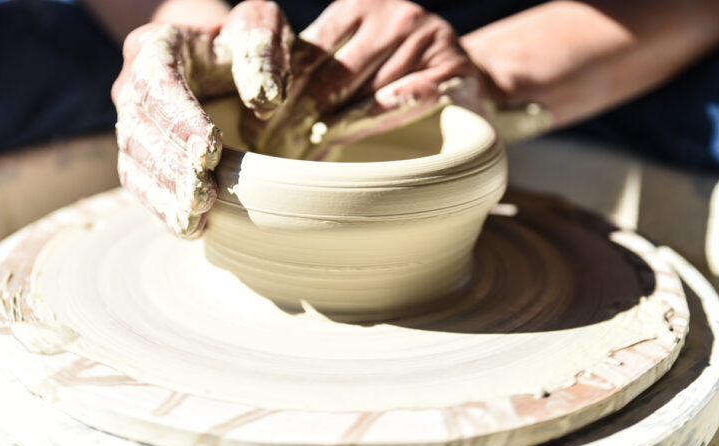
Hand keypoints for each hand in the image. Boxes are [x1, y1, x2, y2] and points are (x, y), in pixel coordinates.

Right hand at [112, 0, 292, 237]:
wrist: (222, 59)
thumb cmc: (243, 44)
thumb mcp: (261, 28)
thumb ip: (262, 49)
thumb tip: (265, 98)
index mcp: (158, 47)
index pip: (159, 83)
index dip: (180, 118)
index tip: (211, 149)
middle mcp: (134, 85)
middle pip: (139, 130)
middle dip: (171, 167)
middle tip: (203, 195)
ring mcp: (132, 123)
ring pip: (134, 162)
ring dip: (164, 194)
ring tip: (196, 217)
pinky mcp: (140, 155)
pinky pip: (140, 185)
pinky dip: (162, 209)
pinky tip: (189, 228)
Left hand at [244, 0, 487, 159]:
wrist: (462, 75)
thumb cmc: (394, 76)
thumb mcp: (354, 63)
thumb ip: (317, 76)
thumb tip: (261, 121)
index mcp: (359, 6)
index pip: (306, 53)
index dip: (277, 93)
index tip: (256, 129)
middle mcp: (392, 15)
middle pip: (330, 75)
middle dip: (297, 119)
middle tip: (273, 152)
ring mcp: (426, 37)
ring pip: (364, 92)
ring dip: (330, 130)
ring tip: (301, 157)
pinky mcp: (453, 67)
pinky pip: (407, 97)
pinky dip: (379, 117)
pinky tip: (353, 135)